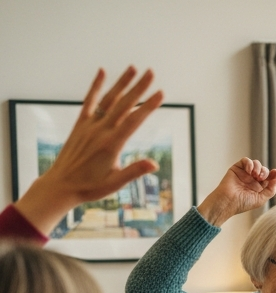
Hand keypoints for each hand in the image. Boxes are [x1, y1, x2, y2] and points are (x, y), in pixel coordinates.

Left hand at [14, 67, 165, 234]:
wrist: (61, 185)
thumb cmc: (90, 187)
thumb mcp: (115, 183)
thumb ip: (134, 171)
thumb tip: (154, 165)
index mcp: (111, 144)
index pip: (134, 120)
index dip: (148, 106)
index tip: (160, 94)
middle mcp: (100, 131)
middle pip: (123, 104)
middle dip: (139, 88)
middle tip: (151, 73)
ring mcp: (89, 125)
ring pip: (108, 99)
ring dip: (121, 83)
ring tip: (133, 68)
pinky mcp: (80, 124)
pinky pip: (89, 102)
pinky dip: (96, 86)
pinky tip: (102, 72)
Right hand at [196, 158, 275, 227]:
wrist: (228, 201)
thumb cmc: (243, 203)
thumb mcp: (261, 199)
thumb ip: (271, 189)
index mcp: (259, 187)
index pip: (269, 177)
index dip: (273, 174)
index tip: (275, 172)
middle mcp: (252, 179)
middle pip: (264, 169)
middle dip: (265, 172)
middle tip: (260, 177)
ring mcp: (245, 173)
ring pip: (256, 163)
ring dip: (258, 167)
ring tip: (254, 175)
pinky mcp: (237, 168)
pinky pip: (245, 160)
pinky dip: (249, 163)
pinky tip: (248, 171)